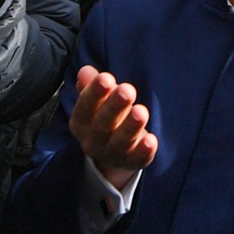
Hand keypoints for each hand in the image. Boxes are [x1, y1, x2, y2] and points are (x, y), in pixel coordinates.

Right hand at [69, 65, 157, 189]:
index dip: (94, 92)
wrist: (112, 152)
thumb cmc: (105, 116)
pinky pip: (137, 158)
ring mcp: (111, 154)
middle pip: (103, 123)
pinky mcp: (131, 162)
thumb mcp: (97, 102)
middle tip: (127, 90)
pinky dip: (144, 151)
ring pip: (121, 141)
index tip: (106, 77)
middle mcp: (92, 140)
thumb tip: (85, 71)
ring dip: (131, 126)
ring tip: (141, 111)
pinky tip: (151, 140)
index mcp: (81, 122)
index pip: (85, 106)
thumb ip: (92, 86)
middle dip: (115, 106)